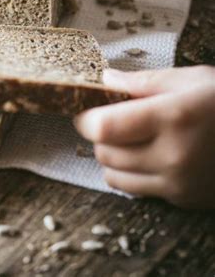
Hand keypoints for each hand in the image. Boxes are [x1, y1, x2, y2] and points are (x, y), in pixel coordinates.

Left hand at [74, 65, 214, 209]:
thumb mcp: (190, 80)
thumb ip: (143, 81)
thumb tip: (105, 79)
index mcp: (172, 117)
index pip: (104, 127)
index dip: (87, 118)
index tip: (88, 110)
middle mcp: (173, 155)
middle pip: (105, 153)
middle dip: (100, 136)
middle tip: (112, 120)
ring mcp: (179, 182)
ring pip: (115, 177)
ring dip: (113, 158)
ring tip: (130, 139)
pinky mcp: (184, 199)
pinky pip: (138, 190)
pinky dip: (134, 174)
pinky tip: (152, 156)